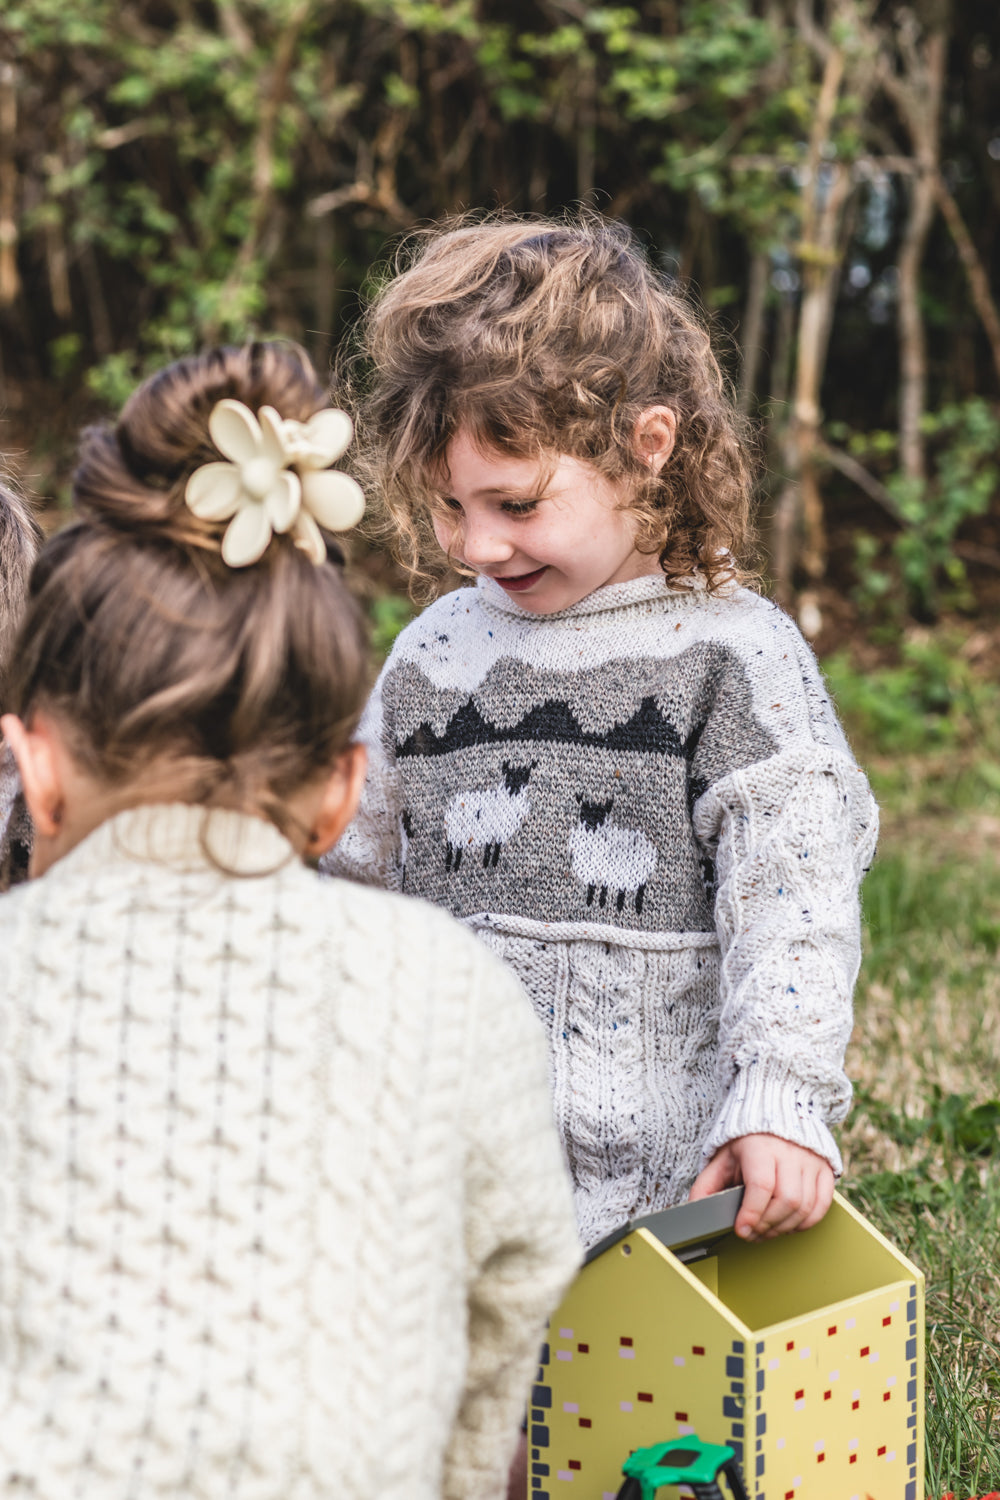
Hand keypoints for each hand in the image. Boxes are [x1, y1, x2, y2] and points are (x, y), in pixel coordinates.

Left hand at [688, 1134, 834, 1241]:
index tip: (742, 1229)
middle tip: (753, 1233)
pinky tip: (789, 1224)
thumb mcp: (723, 1157)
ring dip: (784, 1227)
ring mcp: (811, 1161)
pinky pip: (821, 1206)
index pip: (761, 1185)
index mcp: (760, 1146)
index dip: (752, 1213)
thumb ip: (707, 1184)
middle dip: (767, 1225)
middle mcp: (790, 1151)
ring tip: (767, 1230)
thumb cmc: (747, 1140)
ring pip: (805, 1206)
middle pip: (786, 1200)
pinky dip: (806, 1222)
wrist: (777, 1112)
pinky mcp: (825, 1170)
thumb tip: (695, 1211)